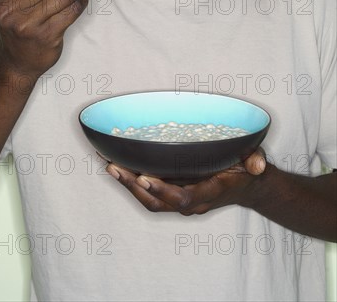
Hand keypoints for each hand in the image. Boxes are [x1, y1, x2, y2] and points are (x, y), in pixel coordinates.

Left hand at [106, 150, 265, 214]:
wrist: (247, 186)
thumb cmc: (247, 172)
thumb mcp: (254, 163)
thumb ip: (255, 162)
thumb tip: (257, 165)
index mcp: (208, 193)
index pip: (181, 198)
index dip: (162, 190)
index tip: (144, 177)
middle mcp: (191, 201)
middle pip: (156, 202)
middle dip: (133, 187)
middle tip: (114, 167)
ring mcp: (181, 198)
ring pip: (148, 199)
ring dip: (128, 184)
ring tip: (109, 164)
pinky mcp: (175, 191)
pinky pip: (150, 191)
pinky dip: (133, 180)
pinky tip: (119, 163)